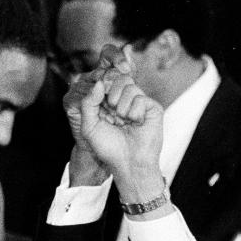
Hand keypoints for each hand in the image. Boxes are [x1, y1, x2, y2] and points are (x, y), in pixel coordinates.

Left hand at [64, 44, 164, 195]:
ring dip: (122, 107)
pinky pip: (140, 98)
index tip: (100, 101)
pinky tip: (136, 124)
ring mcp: (139, 102)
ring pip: (129, 85)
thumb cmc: (109, 148)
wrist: (129, 163)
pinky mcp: (152, 107)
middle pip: (118, 77)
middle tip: (113, 111)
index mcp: (108, 103)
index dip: (101, 85)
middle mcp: (124, 100)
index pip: (105, 81)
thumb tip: (98, 82)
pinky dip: (134, 113)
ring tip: (123, 122)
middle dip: (111, 94)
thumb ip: (88, 103)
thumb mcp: (89, 126)